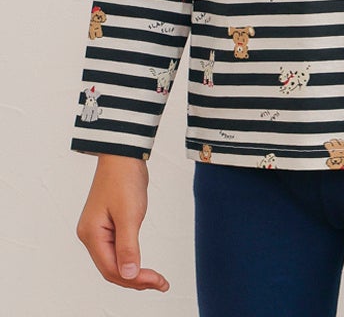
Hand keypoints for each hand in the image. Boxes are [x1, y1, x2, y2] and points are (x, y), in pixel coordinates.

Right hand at [75, 154, 169, 292]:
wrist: (123, 154)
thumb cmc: (124, 179)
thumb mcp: (129, 214)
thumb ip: (128, 246)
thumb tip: (130, 275)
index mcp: (91, 234)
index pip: (111, 269)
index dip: (134, 279)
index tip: (157, 281)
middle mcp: (90, 235)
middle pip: (111, 269)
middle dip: (135, 279)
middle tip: (161, 283)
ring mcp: (97, 230)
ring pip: (114, 261)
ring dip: (133, 272)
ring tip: (156, 280)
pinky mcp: (106, 224)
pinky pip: (116, 250)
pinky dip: (130, 259)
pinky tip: (142, 265)